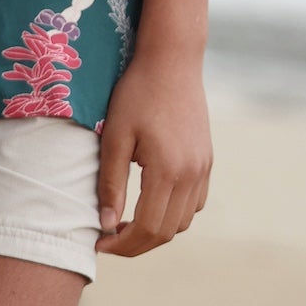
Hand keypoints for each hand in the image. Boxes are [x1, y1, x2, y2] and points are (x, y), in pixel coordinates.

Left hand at [96, 45, 211, 255]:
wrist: (172, 61)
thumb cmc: (136, 94)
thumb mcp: (115, 136)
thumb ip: (111, 182)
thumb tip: (106, 224)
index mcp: (168, 172)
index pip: (147, 228)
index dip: (122, 244)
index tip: (98, 243)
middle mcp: (192, 176)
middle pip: (167, 232)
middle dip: (136, 244)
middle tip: (107, 239)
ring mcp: (204, 169)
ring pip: (183, 221)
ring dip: (155, 230)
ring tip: (124, 223)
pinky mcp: (207, 161)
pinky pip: (194, 203)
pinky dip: (173, 213)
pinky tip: (149, 203)